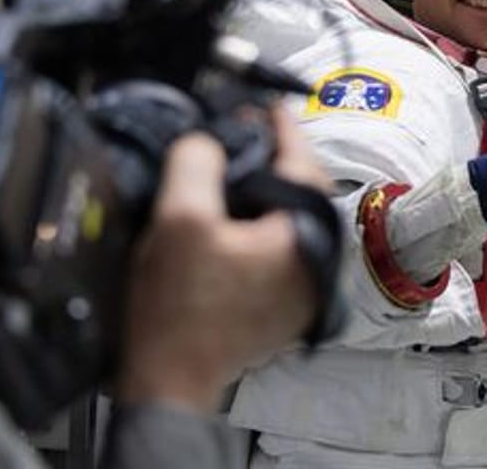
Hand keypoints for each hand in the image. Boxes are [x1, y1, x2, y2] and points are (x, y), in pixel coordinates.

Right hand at [117, 108, 323, 411]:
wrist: (169, 382)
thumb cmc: (178, 311)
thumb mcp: (180, 218)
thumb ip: (196, 162)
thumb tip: (206, 140)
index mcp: (305, 236)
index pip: (301, 160)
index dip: (277, 125)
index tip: (262, 104)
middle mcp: (316, 261)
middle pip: (301, 187)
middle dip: (273, 156)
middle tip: (242, 133)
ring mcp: (302, 286)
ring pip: (290, 216)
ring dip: (264, 190)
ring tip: (231, 167)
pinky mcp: (282, 303)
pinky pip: (278, 244)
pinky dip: (258, 222)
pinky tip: (228, 215)